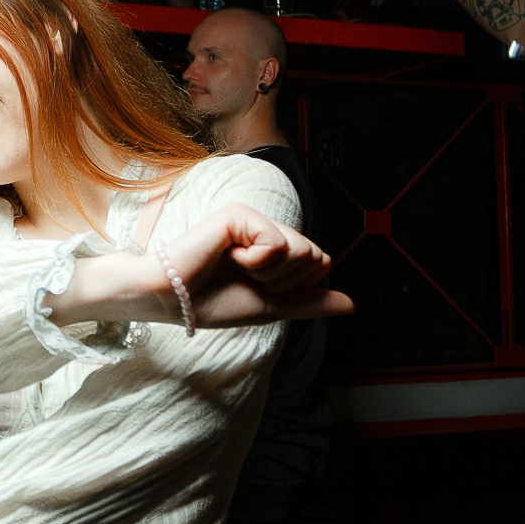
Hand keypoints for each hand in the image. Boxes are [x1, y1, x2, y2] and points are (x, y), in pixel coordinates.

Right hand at [154, 203, 353, 327]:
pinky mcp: (240, 215)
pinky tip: (226, 258)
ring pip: (301, 250)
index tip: (258, 287)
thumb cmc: (211, 303)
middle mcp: (268, 229)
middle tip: (245, 278)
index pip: (320, 263)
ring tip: (234, 268)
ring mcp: (254, 219)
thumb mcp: (271, 308)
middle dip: (285, 281)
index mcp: (275, 248)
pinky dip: (255, 262)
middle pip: (315, 256)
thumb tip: (350, 304)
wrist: (174, 301)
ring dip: (269, 273)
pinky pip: (276, 244)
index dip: (296, 286)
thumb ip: (309, 303)